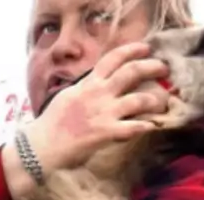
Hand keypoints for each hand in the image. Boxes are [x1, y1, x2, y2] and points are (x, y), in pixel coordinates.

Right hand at [9, 42, 170, 192]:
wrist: (40, 146)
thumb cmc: (50, 125)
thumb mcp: (67, 98)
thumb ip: (85, 89)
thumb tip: (95, 84)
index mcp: (87, 85)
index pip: (112, 59)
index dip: (132, 50)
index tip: (146, 48)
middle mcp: (98, 94)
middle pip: (131, 72)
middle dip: (152, 67)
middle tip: (164, 69)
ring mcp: (103, 113)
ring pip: (139, 99)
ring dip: (155, 99)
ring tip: (162, 102)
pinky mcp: (106, 133)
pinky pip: (134, 127)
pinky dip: (146, 126)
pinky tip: (153, 127)